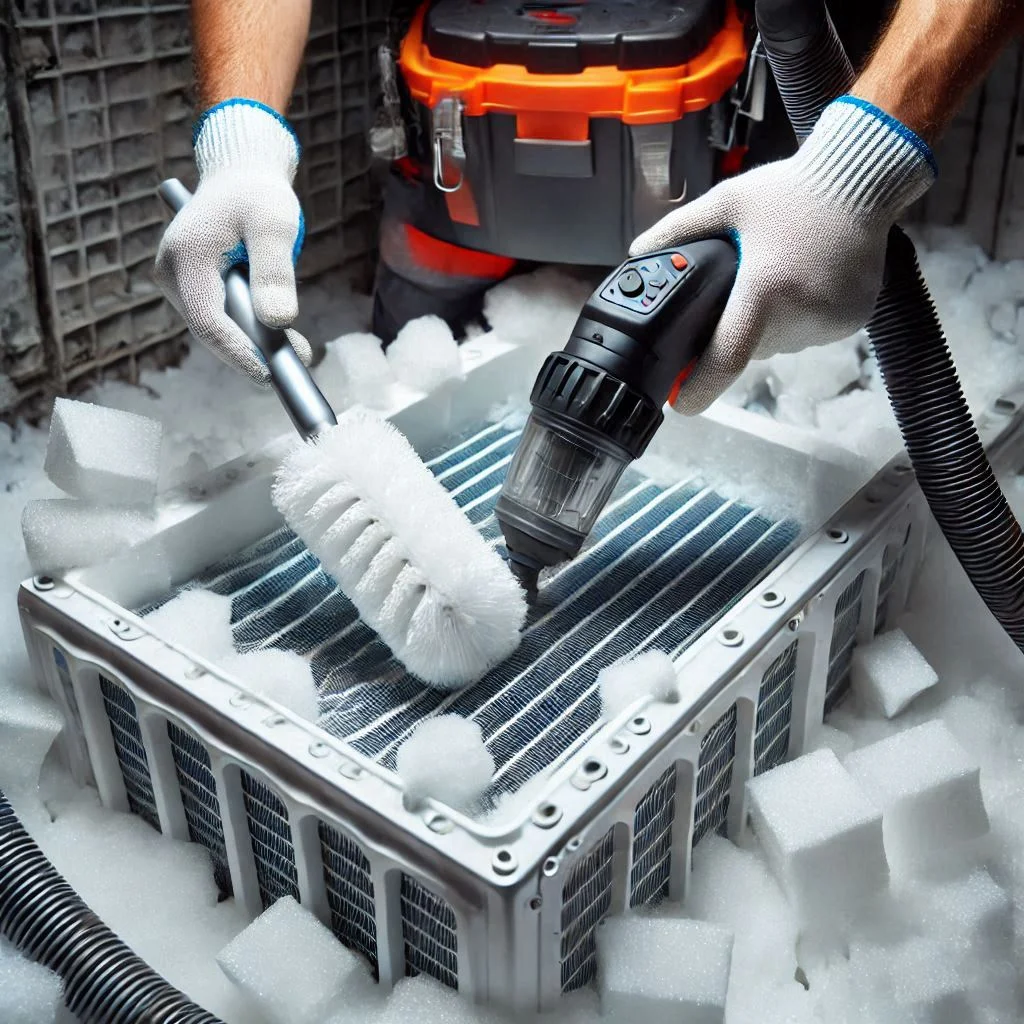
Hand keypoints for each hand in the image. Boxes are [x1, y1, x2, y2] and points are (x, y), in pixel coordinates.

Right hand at [155, 100, 311, 384]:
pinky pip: (220, 319)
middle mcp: (172, 272)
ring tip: (299, 350)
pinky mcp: (191, 288)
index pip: (208, 321)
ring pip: (217, 329)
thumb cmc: (258, 194)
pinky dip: (250, 331)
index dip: (240, 352)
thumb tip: (278, 322)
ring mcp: (179, 282)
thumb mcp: (274, 224)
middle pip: (211, 331)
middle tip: (302, 361)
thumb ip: (275, 272)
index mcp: (186, 256)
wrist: (240, 175)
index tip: (271, 374)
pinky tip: (284, 338)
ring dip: (255, 344)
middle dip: (254, 352)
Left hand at [630, 97, 935, 413]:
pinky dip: (799, 317)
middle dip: (735, 329)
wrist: (864, 180)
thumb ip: (679, 229)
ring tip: (777, 275)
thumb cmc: (793, 190)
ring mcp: (829, 321)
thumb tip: (637, 251)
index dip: (700, 388)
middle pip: (750, 346)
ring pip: (780, 341)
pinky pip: (809, 332)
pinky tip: (803, 281)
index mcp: (765, 291)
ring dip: (769, 323)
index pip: (728, 358)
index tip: (680, 402)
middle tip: (739, 292)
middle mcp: (800, 314)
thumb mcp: (728, 201)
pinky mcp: (851, 321)